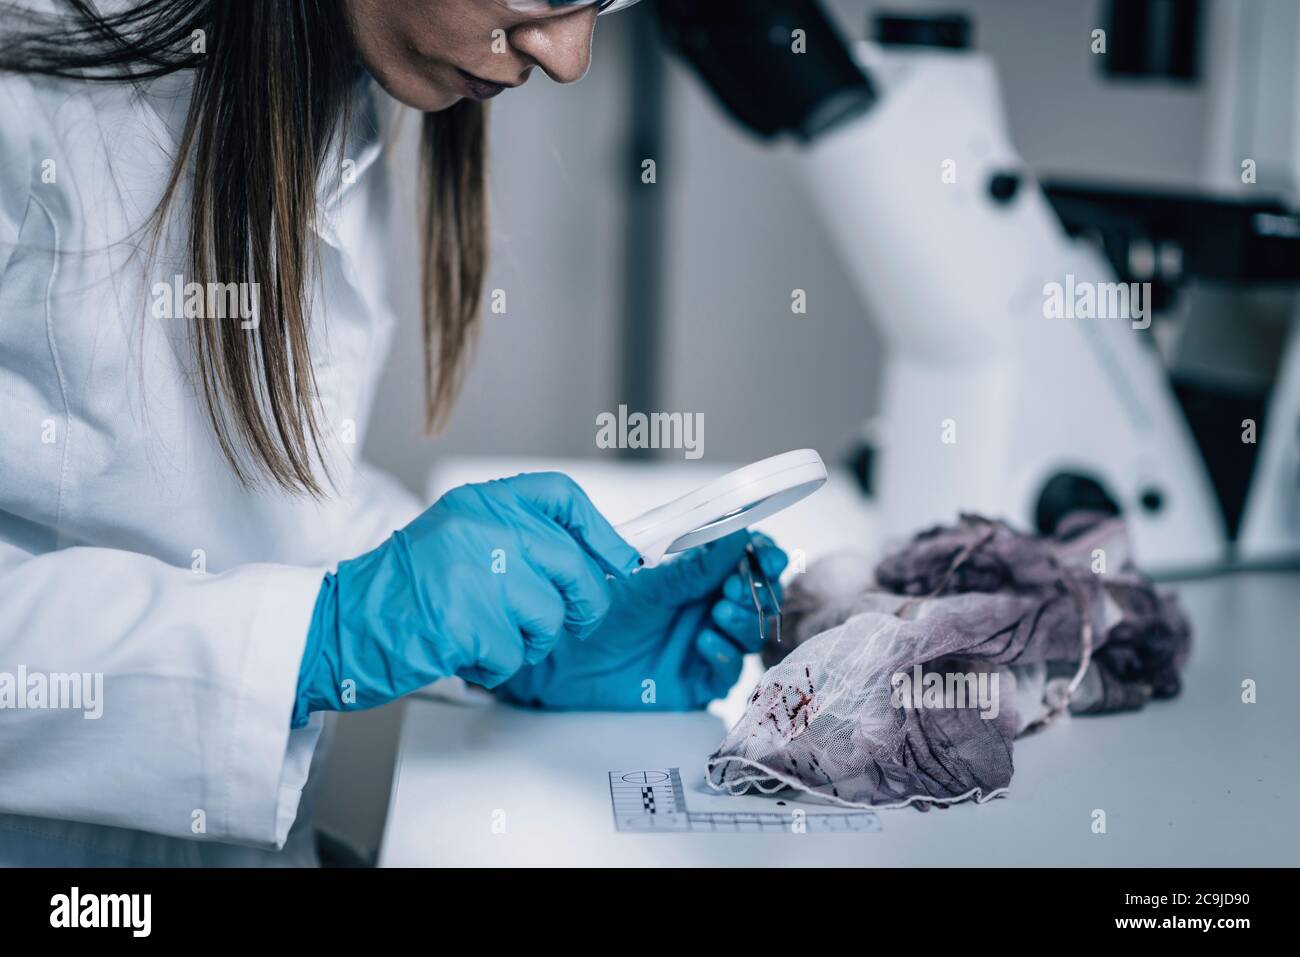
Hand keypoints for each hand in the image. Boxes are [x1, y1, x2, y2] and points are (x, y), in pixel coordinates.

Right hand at [293, 473, 640, 726]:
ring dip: (528, 641)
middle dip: (583, 605)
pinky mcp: (465, 621)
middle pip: (572, 566)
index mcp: (480, 503)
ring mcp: (474, 573)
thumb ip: (514, 541)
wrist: (336, 624)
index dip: (601, 532)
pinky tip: (464, 655)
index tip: (619, 560)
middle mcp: (481, 528)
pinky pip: (514, 654)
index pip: (561, 497)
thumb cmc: (399, 590)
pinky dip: (495, 667)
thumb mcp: (456, 539)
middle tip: (574, 621)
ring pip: (549, 617)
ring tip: (489, 637)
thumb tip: (590, 562)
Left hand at [496, 531, 787, 710]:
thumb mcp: (646, 580)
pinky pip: (728, 673)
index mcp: (698, 572)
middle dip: (756, 589)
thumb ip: (694, 564)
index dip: (764, 555)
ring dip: (742, 619)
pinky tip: (703, 642)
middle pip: (758, 597)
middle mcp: (706, 605)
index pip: (748, 558)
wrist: (557, 656)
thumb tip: (737, 534)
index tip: (765, 554)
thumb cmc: (592, 608)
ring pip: (749, 633)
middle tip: (734, 587)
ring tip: (719, 612)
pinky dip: (723, 655)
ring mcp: (704, 643)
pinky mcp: (695, 681)